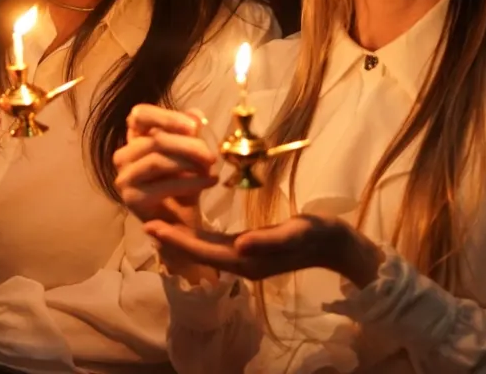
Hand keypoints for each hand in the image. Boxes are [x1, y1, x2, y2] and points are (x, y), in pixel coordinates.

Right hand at [112, 104, 216, 226]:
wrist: (179, 224)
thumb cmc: (182, 184)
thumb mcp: (190, 155)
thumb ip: (190, 133)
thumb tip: (195, 115)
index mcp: (135, 139)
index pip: (139, 115)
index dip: (165, 117)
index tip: (194, 126)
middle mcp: (124, 156)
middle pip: (155, 139)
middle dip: (189, 145)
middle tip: (212, 155)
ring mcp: (125, 178)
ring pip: (158, 160)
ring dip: (190, 163)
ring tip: (211, 168)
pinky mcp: (132, 198)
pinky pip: (164, 185)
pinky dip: (191, 182)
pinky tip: (210, 181)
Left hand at [145, 214, 384, 287]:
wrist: (338, 245)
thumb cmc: (318, 234)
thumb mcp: (296, 232)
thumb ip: (268, 240)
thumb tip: (239, 245)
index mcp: (249, 260)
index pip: (205, 250)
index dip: (178, 239)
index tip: (152, 226)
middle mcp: (244, 263)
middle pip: (201, 253)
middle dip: (174, 239)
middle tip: (147, 222)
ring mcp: (248, 260)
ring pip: (207, 251)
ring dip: (184, 239)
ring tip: (161, 225)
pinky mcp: (253, 252)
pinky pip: (218, 247)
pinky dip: (201, 239)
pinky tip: (192, 229)